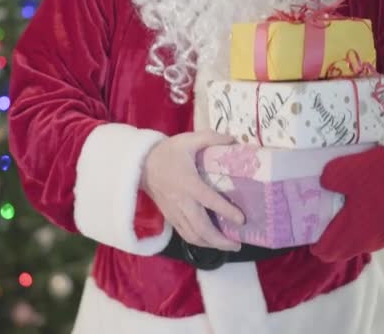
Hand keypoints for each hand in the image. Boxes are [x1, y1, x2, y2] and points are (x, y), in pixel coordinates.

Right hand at [141, 130, 244, 251]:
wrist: (141, 164)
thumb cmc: (168, 152)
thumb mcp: (189, 139)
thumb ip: (211, 138)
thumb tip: (234, 140)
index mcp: (189, 183)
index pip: (210, 201)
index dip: (227, 212)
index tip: (242, 220)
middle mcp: (182, 202)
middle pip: (201, 228)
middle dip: (220, 240)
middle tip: (238, 245)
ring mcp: (174, 212)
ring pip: (192, 236)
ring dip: (211, 244)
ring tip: (227, 245)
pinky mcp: (169, 217)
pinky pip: (185, 234)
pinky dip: (199, 241)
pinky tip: (210, 241)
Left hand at [310, 146, 383, 262]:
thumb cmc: (380, 174)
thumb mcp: (345, 170)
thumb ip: (328, 179)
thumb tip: (325, 184)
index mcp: (353, 231)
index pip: (329, 251)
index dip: (319, 248)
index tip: (313, 241)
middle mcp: (371, 241)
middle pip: (347, 250)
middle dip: (336, 244)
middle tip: (329, 230)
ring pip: (367, 244)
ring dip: (356, 236)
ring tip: (351, 220)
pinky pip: (383, 236)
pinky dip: (375, 229)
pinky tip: (374, 215)